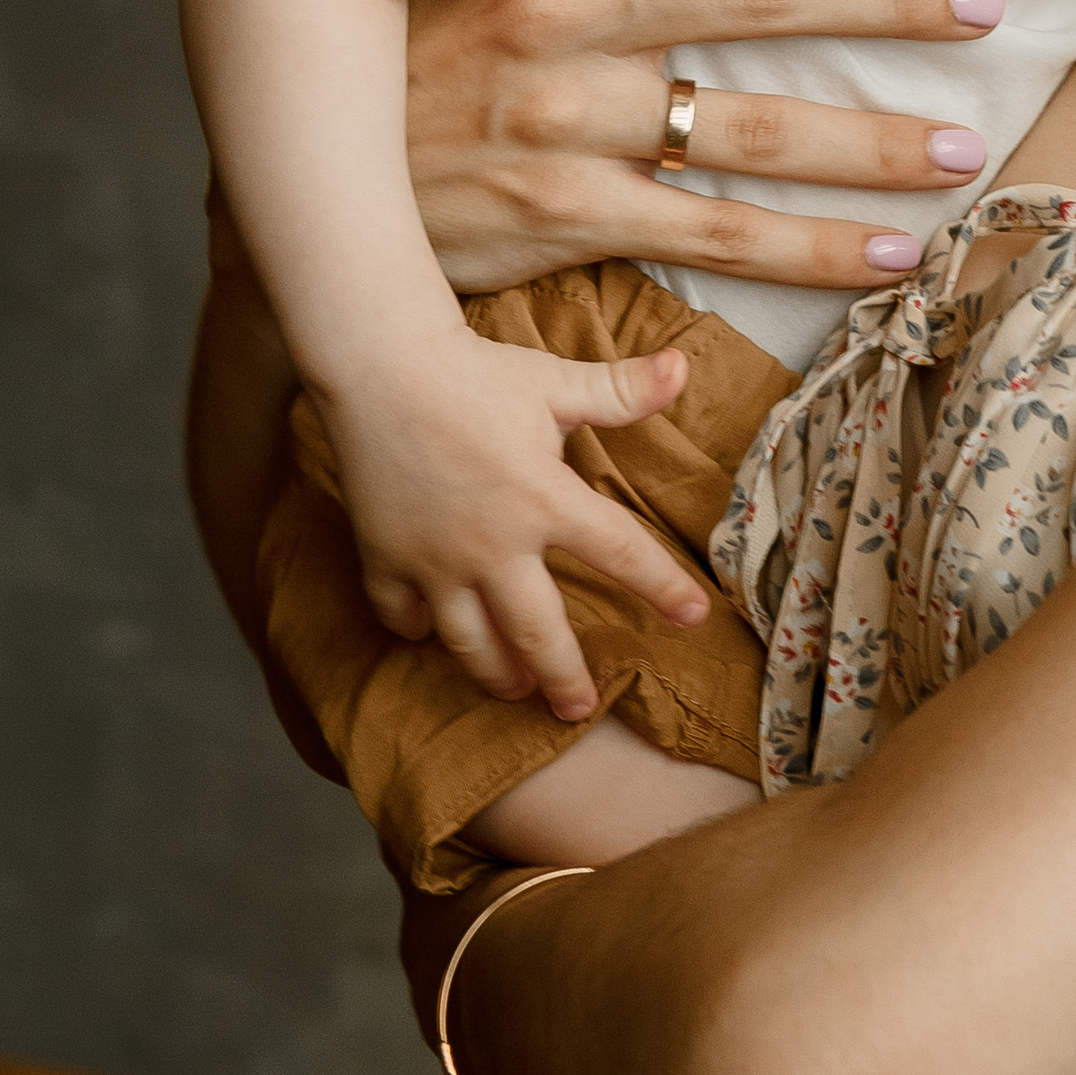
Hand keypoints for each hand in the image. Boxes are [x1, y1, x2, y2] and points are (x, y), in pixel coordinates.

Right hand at [319, 326, 715, 706]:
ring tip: (514, 688)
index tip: (695, 617)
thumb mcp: (554, 381)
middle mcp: (493, 544)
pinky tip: (430, 633)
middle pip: (537, 633)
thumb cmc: (474, 371)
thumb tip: (684, 367)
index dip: (663, 587)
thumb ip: (620, 389)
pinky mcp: (385, 558)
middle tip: (578, 710)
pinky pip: (402, 615)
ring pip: (469, 641)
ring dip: (495, 671)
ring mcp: (435, 560)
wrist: (380, 365)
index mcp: (545, 500)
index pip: (621, 553)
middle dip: (563, 678)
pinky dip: (416, 631)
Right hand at [402, 0, 1005, 293]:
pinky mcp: (561, 217)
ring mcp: (562, 121)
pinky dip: (814, 249)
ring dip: (875, 140)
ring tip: (965, 144)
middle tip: (988, 2)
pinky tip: (891, 253)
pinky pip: (716, 237)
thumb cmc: (418, 45)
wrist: (303, 166)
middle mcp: (560, 13)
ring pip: (753, 129)